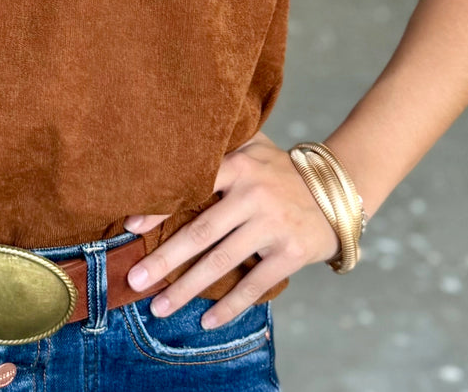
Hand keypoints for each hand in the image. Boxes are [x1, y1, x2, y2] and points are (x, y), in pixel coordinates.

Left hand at [123, 132, 340, 328]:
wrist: (337, 190)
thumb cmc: (281, 170)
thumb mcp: (253, 147)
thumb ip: (220, 149)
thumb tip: (168, 155)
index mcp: (239, 166)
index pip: (192, 186)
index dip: (160, 207)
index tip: (130, 227)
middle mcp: (253, 194)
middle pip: (201, 233)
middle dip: (165, 260)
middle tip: (135, 279)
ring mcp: (272, 225)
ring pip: (221, 262)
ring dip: (187, 288)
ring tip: (160, 307)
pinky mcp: (290, 253)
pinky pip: (253, 284)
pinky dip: (229, 305)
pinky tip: (207, 320)